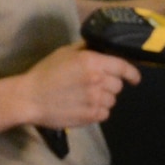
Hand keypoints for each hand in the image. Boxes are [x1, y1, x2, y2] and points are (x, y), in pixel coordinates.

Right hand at [22, 43, 139, 129]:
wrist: (29, 98)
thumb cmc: (46, 72)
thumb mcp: (65, 53)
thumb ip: (86, 49)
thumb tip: (102, 48)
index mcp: (93, 62)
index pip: (123, 67)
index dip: (132, 74)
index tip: (135, 79)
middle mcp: (98, 80)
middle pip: (118, 85)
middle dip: (110, 84)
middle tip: (96, 85)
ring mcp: (95, 100)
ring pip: (112, 100)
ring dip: (104, 98)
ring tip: (88, 97)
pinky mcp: (90, 116)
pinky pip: (105, 114)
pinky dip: (98, 111)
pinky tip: (85, 107)